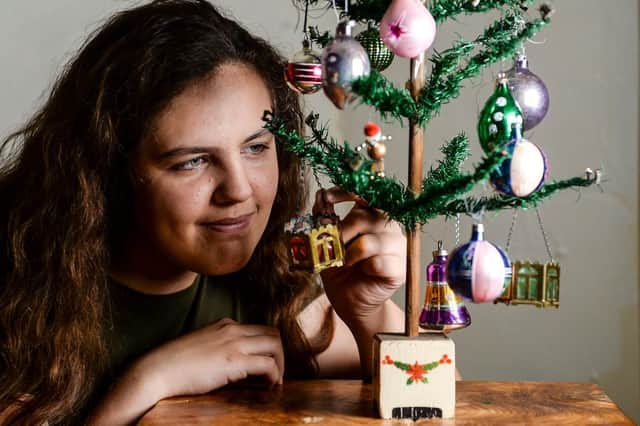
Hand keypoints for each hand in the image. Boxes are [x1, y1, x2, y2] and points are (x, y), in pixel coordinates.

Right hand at [90, 318, 283, 424]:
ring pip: (275, 345)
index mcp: (224, 325)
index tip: (267, 364)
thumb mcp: (200, 347)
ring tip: (275, 382)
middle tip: (277, 373)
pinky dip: (275, 375)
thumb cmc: (173, 365)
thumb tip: (229, 366)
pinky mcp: (235, 361)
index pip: (258, 329)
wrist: (156, 371)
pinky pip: (268, 364)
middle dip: (280, 353)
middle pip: (272, 334)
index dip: (267, 347)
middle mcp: (232, 330)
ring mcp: (235, 344)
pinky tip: (271, 387)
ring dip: (281, 364)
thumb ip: (218, 349)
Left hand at [314, 188, 405, 327]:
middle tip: (333, 246)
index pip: (366, 194)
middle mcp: (389, 227)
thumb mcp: (327, 243)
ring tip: (346, 263)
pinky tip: (363, 272)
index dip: (347, 192)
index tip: (327, 197)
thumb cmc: (341, 271)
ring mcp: (398, 247)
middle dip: (343, 231)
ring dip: (351, 254)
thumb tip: (320, 195)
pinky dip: (364, 268)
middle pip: (367, 216)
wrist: (350, 302)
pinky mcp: (399, 269)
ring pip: (372, 241)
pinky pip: (380, 262)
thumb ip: (325, 219)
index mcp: (372, 216)